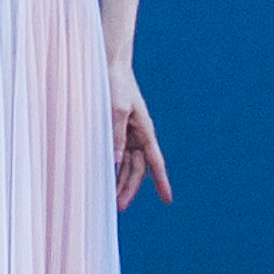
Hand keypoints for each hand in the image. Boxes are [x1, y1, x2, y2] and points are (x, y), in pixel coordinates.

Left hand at [111, 70, 172, 210]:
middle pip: (138, 169)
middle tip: (119, 206)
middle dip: (129, 188)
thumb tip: (117, 162)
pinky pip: (117, 155)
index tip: (167, 200)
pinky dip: (113, 168)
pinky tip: (106, 179)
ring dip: (120, 182)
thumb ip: (116, 136)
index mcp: (145, 130)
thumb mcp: (115, 109)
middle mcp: (139, 136)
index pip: (155, 162)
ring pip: (127, 165)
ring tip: (112, 199)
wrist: (110, 66)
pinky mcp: (116, 132)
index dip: (161, 181)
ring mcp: (128, 135)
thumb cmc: (116, 84)